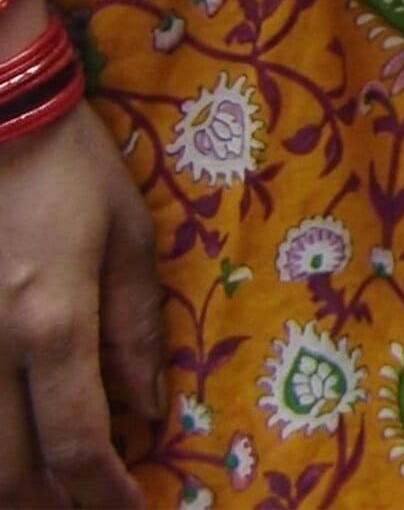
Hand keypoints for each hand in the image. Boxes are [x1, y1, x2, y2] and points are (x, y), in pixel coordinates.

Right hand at [0, 103, 161, 507]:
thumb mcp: (128, 238)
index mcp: (52, 324)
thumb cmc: (68, 166)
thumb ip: (136, 331)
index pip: (79, 443)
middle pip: (10, 472)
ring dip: (10, 488)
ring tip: (49, 493)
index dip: (104, 493)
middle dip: (52, 506)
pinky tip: (8, 446)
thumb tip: (151, 412)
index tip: (132, 509)